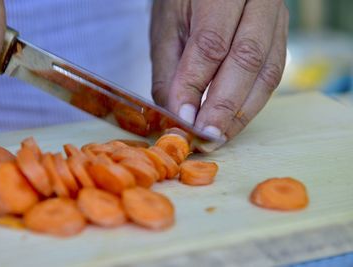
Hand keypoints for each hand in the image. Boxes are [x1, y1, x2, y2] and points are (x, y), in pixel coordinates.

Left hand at [150, 0, 288, 145]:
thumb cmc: (183, 3)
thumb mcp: (166, 30)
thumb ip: (171, 73)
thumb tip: (179, 117)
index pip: (211, 43)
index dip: (197, 86)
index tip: (184, 119)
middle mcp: (259, 1)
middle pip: (248, 59)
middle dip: (224, 106)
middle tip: (206, 137)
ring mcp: (276, 19)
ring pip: (267, 73)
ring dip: (241, 112)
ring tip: (218, 137)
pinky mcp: (282, 37)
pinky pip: (272, 76)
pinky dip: (251, 103)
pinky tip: (232, 121)